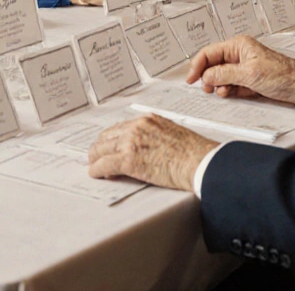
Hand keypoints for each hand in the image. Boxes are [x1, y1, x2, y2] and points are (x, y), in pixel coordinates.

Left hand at [87, 114, 217, 189]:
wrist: (200, 161)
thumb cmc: (193, 152)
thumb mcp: (172, 133)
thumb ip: (155, 136)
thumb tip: (147, 148)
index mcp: (147, 120)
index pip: (120, 127)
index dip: (110, 138)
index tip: (106, 145)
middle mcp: (136, 127)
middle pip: (107, 137)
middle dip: (99, 148)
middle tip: (95, 157)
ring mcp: (131, 143)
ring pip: (101, 150)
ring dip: (95, 159)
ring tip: (94, 166)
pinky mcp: (129, 160)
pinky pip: (104, 165)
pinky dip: (97, 170)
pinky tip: (95, 174)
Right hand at [187, 35, 294, 109]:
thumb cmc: (283, 75)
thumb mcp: (250, 74)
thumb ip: (225, 74)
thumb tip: (207, 76)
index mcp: (238, 46)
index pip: (210, 53)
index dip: (198, 65)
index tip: (191, 79)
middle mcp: (239, 55)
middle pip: (214, 65)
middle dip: (209, 78)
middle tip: (207, 89)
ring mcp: (244, 68)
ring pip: (222, 77)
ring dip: (221, 86)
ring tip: (225, 92)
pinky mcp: (249, 81)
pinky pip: (232, 86)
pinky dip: (231, 91)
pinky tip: (235, 94)